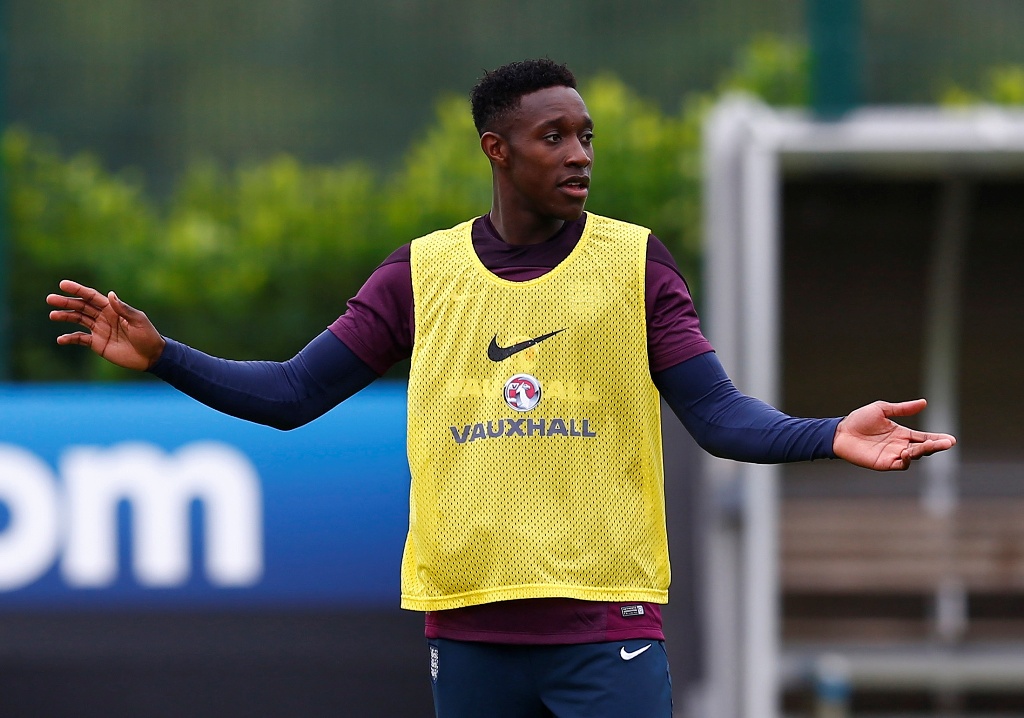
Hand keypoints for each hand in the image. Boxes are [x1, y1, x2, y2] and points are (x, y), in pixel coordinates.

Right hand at [47, 279, 165, 370]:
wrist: (151, 356)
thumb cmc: (148, 336)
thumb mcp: (138, 320)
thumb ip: (123, 309)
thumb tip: (109, 294)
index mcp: (112, 309)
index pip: (91, 296)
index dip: (78, 290)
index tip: (63, 284)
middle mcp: (104, 317)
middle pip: (81, 306)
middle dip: (66, 302)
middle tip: (50, 299)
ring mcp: (99, 330)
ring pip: (78, 320)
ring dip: (65, 317)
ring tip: (52, 315)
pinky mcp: (98, 343)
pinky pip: (80, 339)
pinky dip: (70, 338)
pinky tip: (60, 339)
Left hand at [833, 399, 956, 470]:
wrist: (840, 432)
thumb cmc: (858, 420)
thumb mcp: (882, 409)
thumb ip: (902, 409)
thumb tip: (925, 402)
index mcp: (902, 433)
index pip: (924, 437)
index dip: (937, 439)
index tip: (951, 439)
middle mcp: (900, 445)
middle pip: (923, 448)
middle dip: (936, 446)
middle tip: (947, 443)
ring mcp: (893, 455)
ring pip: (915, 456)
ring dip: (923, 451)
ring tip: (931, 445)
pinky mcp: (884, 463)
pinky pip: (900, 464)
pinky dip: (907, 460)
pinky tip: (908, 452)